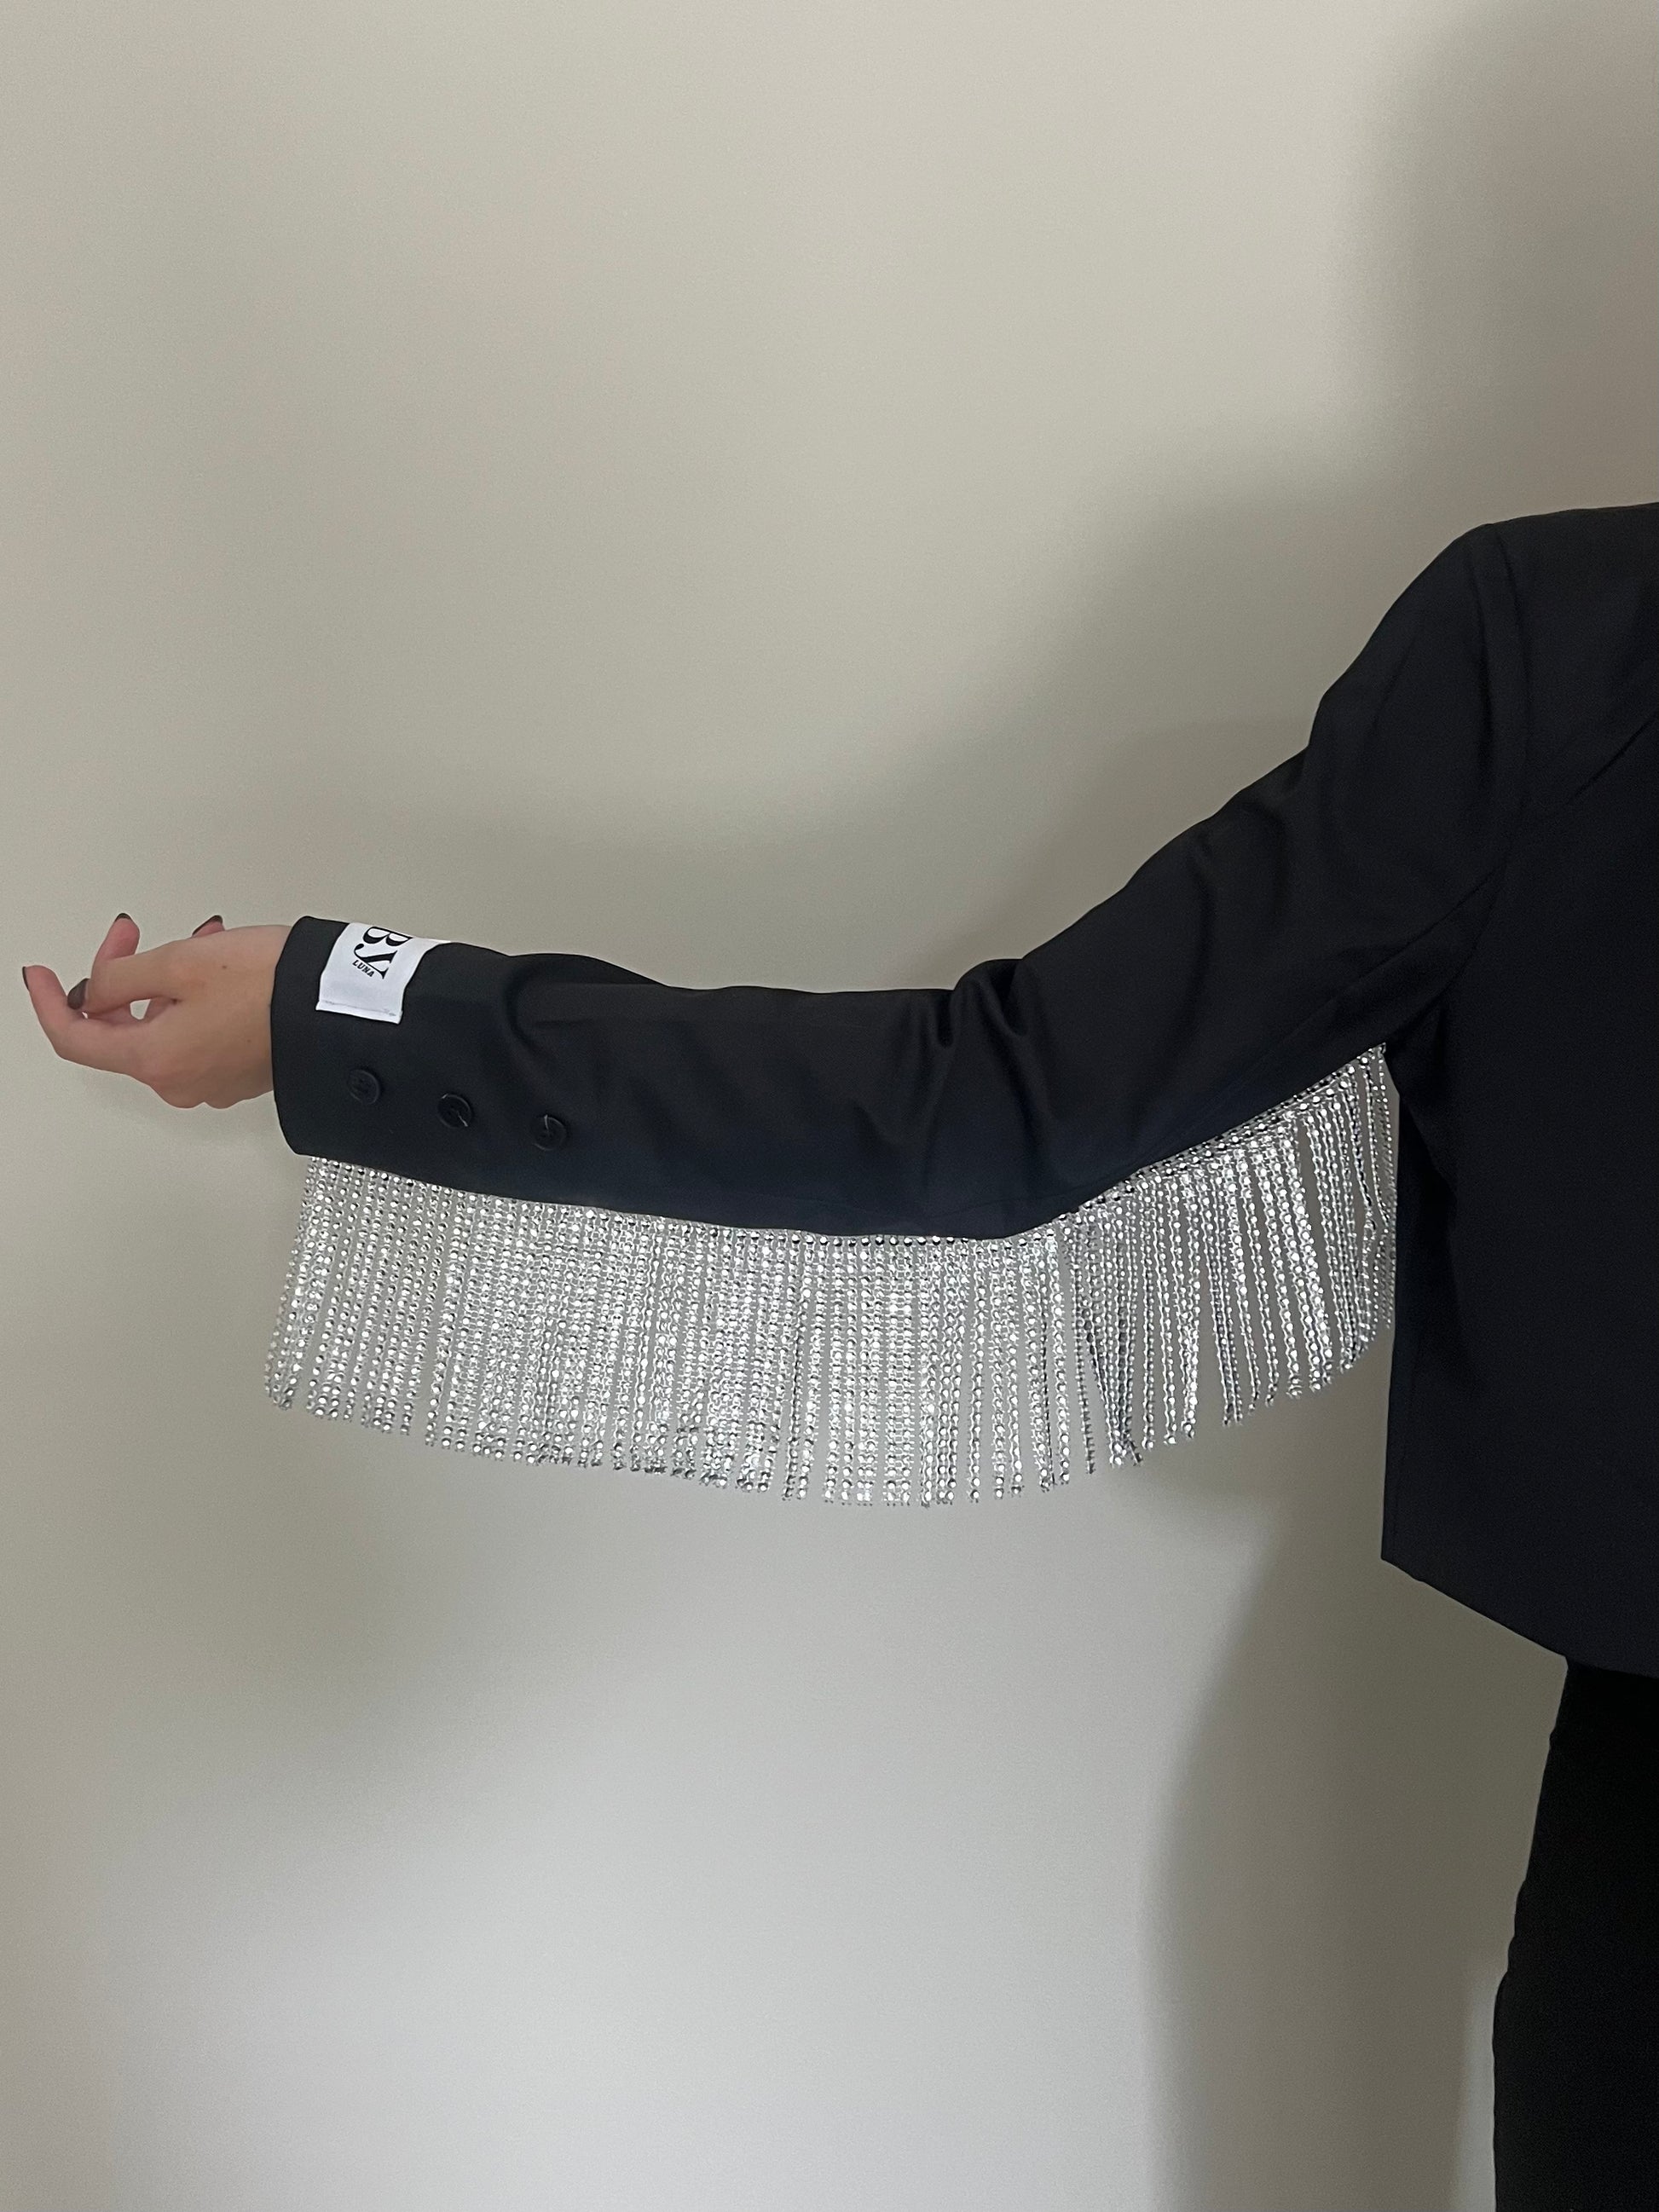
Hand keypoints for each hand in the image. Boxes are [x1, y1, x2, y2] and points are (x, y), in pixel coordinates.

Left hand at [22, 913, 292, 1108]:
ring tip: (197, 941)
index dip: (48, 1002)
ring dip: (163, 984)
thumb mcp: (179, 962)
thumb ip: (120, 975)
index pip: (75, 1038)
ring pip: (161, 1028)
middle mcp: (179, 1082)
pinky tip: (219, 967)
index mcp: (155, 1059)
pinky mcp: (240, 1073)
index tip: (39, 975)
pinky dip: (194, 1000)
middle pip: (120, 1031)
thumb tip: (97, 991)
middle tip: (130, 934)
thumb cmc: (271, 988)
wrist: (342, 1007)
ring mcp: (212, 1082)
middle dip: (119, 977)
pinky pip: (196, 1035)